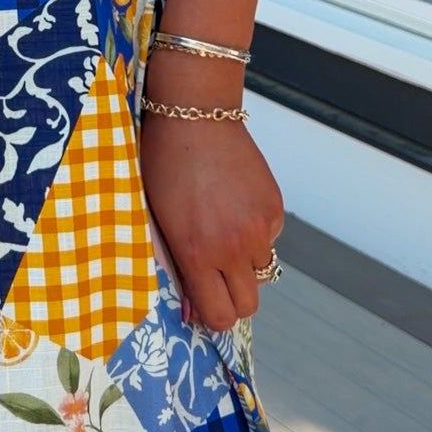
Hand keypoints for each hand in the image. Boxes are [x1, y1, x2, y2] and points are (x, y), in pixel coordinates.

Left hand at [139, 111, 283, 330]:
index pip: (221, 317)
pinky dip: (257, 233)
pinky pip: (271, 238)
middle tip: (214, 274)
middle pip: (249, 305)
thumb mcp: (155, 217)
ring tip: (221, 228)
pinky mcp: (275, 207)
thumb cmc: (164, 163)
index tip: (203, 302)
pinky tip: (234, 205)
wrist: (195, 115)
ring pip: (261, 270)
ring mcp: (259, 227)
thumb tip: (188, 308)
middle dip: (232, 298)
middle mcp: (233, 246)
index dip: (212, 315)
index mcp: (197, 252)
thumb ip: (172, 264)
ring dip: (244, 262)